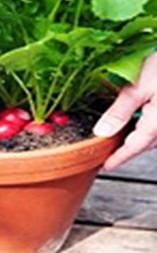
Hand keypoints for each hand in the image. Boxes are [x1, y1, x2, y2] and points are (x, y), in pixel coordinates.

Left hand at [93, 53, 156, 169]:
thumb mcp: (137, 87)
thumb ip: (120, 112)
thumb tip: (102, 132)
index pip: (135, 147)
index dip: (119, 158)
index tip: (106, 166)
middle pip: (143, 143)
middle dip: (125, 150)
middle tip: (107, 153)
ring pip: (150, 135)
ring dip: (134, 139)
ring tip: (116, 139)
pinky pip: (155, 125)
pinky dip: (142, 128)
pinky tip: (132, 122)